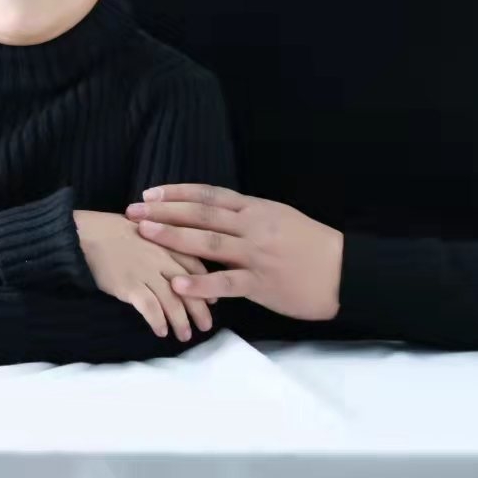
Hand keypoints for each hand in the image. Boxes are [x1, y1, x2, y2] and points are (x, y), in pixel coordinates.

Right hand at [73, 209, 211, 340]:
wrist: (83, 233)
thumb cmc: (108, 229)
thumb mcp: (142, 227)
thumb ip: (159, 240)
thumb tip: (169, 255)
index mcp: (166, 242)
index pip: (195, 266)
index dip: (205, 285)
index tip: (211, 301)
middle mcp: (161, 258)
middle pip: (189, 288)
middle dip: (200, 309)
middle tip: (205, 326)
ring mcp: (146, 272)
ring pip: (172, 302)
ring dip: (181, 322)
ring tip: (184, 336)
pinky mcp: (129, 285)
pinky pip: (150, 307)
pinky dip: (158, 321)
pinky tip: (161, 331)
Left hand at [127, 185, 341, 320]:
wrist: (343, 272)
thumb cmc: (311, 245)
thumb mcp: (279, 218)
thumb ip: (247, 215)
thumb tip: (214, 212)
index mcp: (256, 209)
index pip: (209, 195)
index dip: (177, 193)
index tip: (150, 192)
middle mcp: (252, 227)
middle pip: (201, 215)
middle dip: (164, 212)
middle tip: (133, 211)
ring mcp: (256, 255)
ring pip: (208, 243)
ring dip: (174, 238)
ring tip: (145, 234)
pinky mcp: (261, 283)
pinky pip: (227, 282)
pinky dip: (201, 283)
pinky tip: (178, 284)